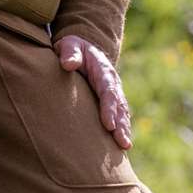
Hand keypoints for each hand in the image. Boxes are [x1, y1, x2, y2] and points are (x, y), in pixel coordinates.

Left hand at [54, 35, 132, 150]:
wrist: (81, 49)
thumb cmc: (72, 48)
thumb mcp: (70, 45)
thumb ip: (70, 53)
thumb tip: (68, 64)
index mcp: (103, 71)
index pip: (108, 90)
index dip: (109, 108)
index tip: (108, 125)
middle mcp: (112, 83)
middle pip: (119, 105)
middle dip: (121, 124)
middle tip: (121, 142)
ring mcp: (113, 93)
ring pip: (121, 113)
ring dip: (124, 130)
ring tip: (124, 146)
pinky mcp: (109, 102)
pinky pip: (118, 116)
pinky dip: (120, 129)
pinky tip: (120, 145)